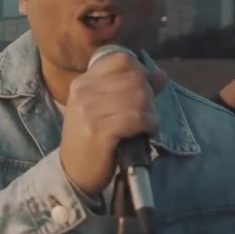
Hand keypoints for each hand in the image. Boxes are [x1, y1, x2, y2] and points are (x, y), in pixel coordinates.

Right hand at [59, 51, 168, 195]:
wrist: (74, 173)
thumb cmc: (91, 140)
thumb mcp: (103, 109)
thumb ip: (130, 89)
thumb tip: (160, 74)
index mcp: (83, 82)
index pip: (121, 60)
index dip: (140, 72)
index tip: (144, 91)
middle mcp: (83, 92)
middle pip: (135, 78)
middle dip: (150, 96)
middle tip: (148, 114)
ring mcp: (89, 111)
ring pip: (139, 97)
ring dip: (152, 113)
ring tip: (148, 125)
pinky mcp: (99, 131)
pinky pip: (137, 118)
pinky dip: (150, 125)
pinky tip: (148, 133)